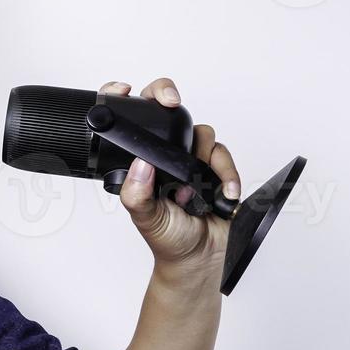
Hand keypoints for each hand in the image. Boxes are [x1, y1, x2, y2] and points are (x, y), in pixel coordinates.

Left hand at [100, 78, 242, 280]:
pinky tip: (224, 194)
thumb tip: (140, 165)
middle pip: (169, 112)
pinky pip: (223, 154)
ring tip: (196, 191)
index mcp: (139, 163)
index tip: (123, 90)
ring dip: (203, 159)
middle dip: (170, 99)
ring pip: (201, 133)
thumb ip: (138, 194)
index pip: (128, 122)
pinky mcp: (215, 167)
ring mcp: (190, 159)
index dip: (123, 98)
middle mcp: (164, 156)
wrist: (201, 258)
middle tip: (172, 104)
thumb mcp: (146, 217)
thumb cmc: (168, 238)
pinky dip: (226, 173)